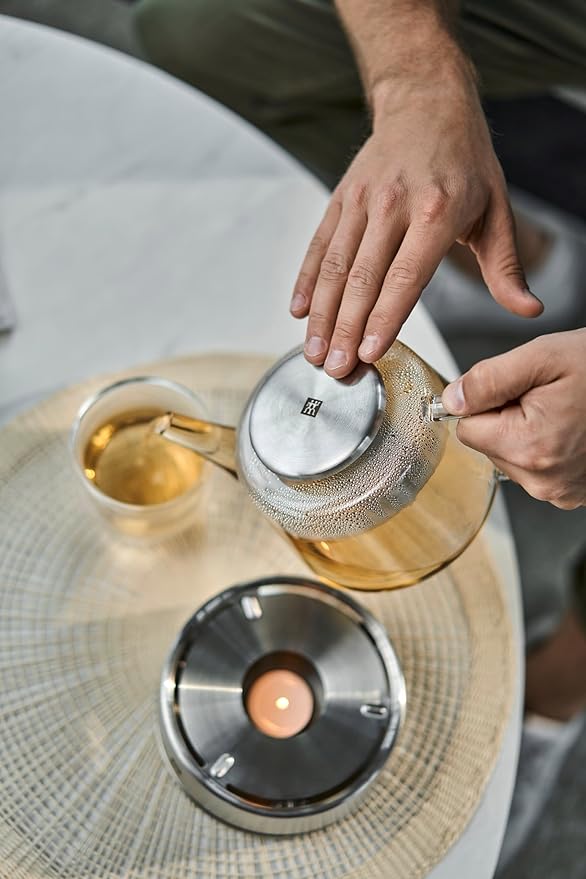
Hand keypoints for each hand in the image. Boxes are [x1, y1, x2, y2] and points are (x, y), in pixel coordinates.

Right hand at [290, 63, 541, 377]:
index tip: (369, 353)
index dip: (384, 318)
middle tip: (334, 369)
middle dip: (345, 329)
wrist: (427, 101)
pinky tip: (299, 311)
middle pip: (362, 279)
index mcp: (436, 212)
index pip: (405, 276)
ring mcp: (362, 201)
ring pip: (334, 266)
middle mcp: (393, 205)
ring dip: (321, 313)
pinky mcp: (341, 198)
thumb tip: (528, 309)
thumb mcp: (496, 210)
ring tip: (313, 351)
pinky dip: (307, 280)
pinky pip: (319, 245)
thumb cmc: (465, 162)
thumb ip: (506, 267)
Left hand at [442, 330, 585, 509]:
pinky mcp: (571, 493)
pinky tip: (571, 427)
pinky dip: (545, 446)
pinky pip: (535, 467)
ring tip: (563, 410)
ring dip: (525, 431)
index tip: (514, 387)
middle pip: (488, 444)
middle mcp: (543, 480)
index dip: (484, 401)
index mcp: (530, 448)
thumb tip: (452, 399)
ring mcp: (560, 491)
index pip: (466, 428)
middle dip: (505, 416)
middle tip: (545, 395)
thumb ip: (488, 380)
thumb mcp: (542, 358)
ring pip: (510, 456)